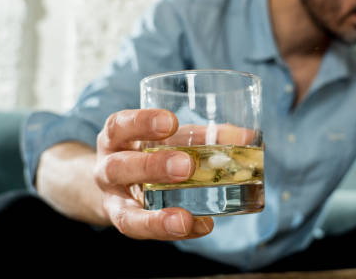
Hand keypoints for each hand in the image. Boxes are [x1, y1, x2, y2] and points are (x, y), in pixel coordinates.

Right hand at [93, 109, 213, 239]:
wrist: (117, 185)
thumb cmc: (150, 152)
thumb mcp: (168, 138)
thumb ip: (202, 136)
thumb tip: (247, 135)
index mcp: (116, 138)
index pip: (120, 126)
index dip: (142, 122)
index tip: (171, 121)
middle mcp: (108, 170)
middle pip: (119, 168)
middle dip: (152, 167)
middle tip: (186, 166)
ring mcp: (115, 203)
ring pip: (125, 214)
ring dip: (157, 217)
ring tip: (184, 218)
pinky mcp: (128, 225)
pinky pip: (147, 234)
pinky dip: (176, 231)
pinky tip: (201, 226)